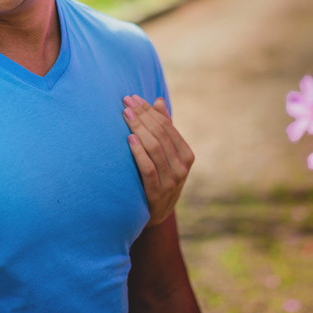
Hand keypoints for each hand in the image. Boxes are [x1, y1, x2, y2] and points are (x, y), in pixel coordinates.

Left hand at [123, 95, 193, 225]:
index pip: (167, 126)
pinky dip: (139, 152)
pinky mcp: (157, 194)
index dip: (149, 110)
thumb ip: (163, 130)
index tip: (133, 98)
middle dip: (142, 115)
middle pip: (160, 134)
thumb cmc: (159, 178)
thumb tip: (157, 101)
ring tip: (125, 114)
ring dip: (138, 128)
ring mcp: (172, 182)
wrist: (154, 215)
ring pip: (155, 149)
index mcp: (187, 155)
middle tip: (125, 101)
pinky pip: (148, 169)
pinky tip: (129, 139)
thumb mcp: (165, 155)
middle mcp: (182, 168)